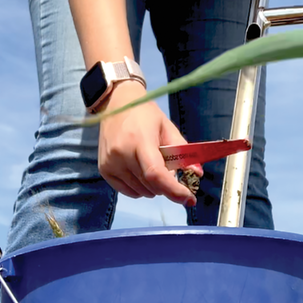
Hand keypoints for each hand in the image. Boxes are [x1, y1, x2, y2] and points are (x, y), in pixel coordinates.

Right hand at [97, 80, 202, 205]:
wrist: (116, 103)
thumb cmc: (145, 114)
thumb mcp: (167, 127)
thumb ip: (182, 151)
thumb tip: (198, 173)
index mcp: (140, 140)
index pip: (156, 173)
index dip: (173, 190)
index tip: (189, 198)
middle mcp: (121, 154)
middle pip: (151, 186)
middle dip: (167, 186)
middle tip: (172, 172)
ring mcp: (110, 163)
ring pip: (141, 192)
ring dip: (154, 187)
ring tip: (153, 165)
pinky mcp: (104, 170)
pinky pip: (128, 192)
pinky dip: (140, 188)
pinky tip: (141, 172)